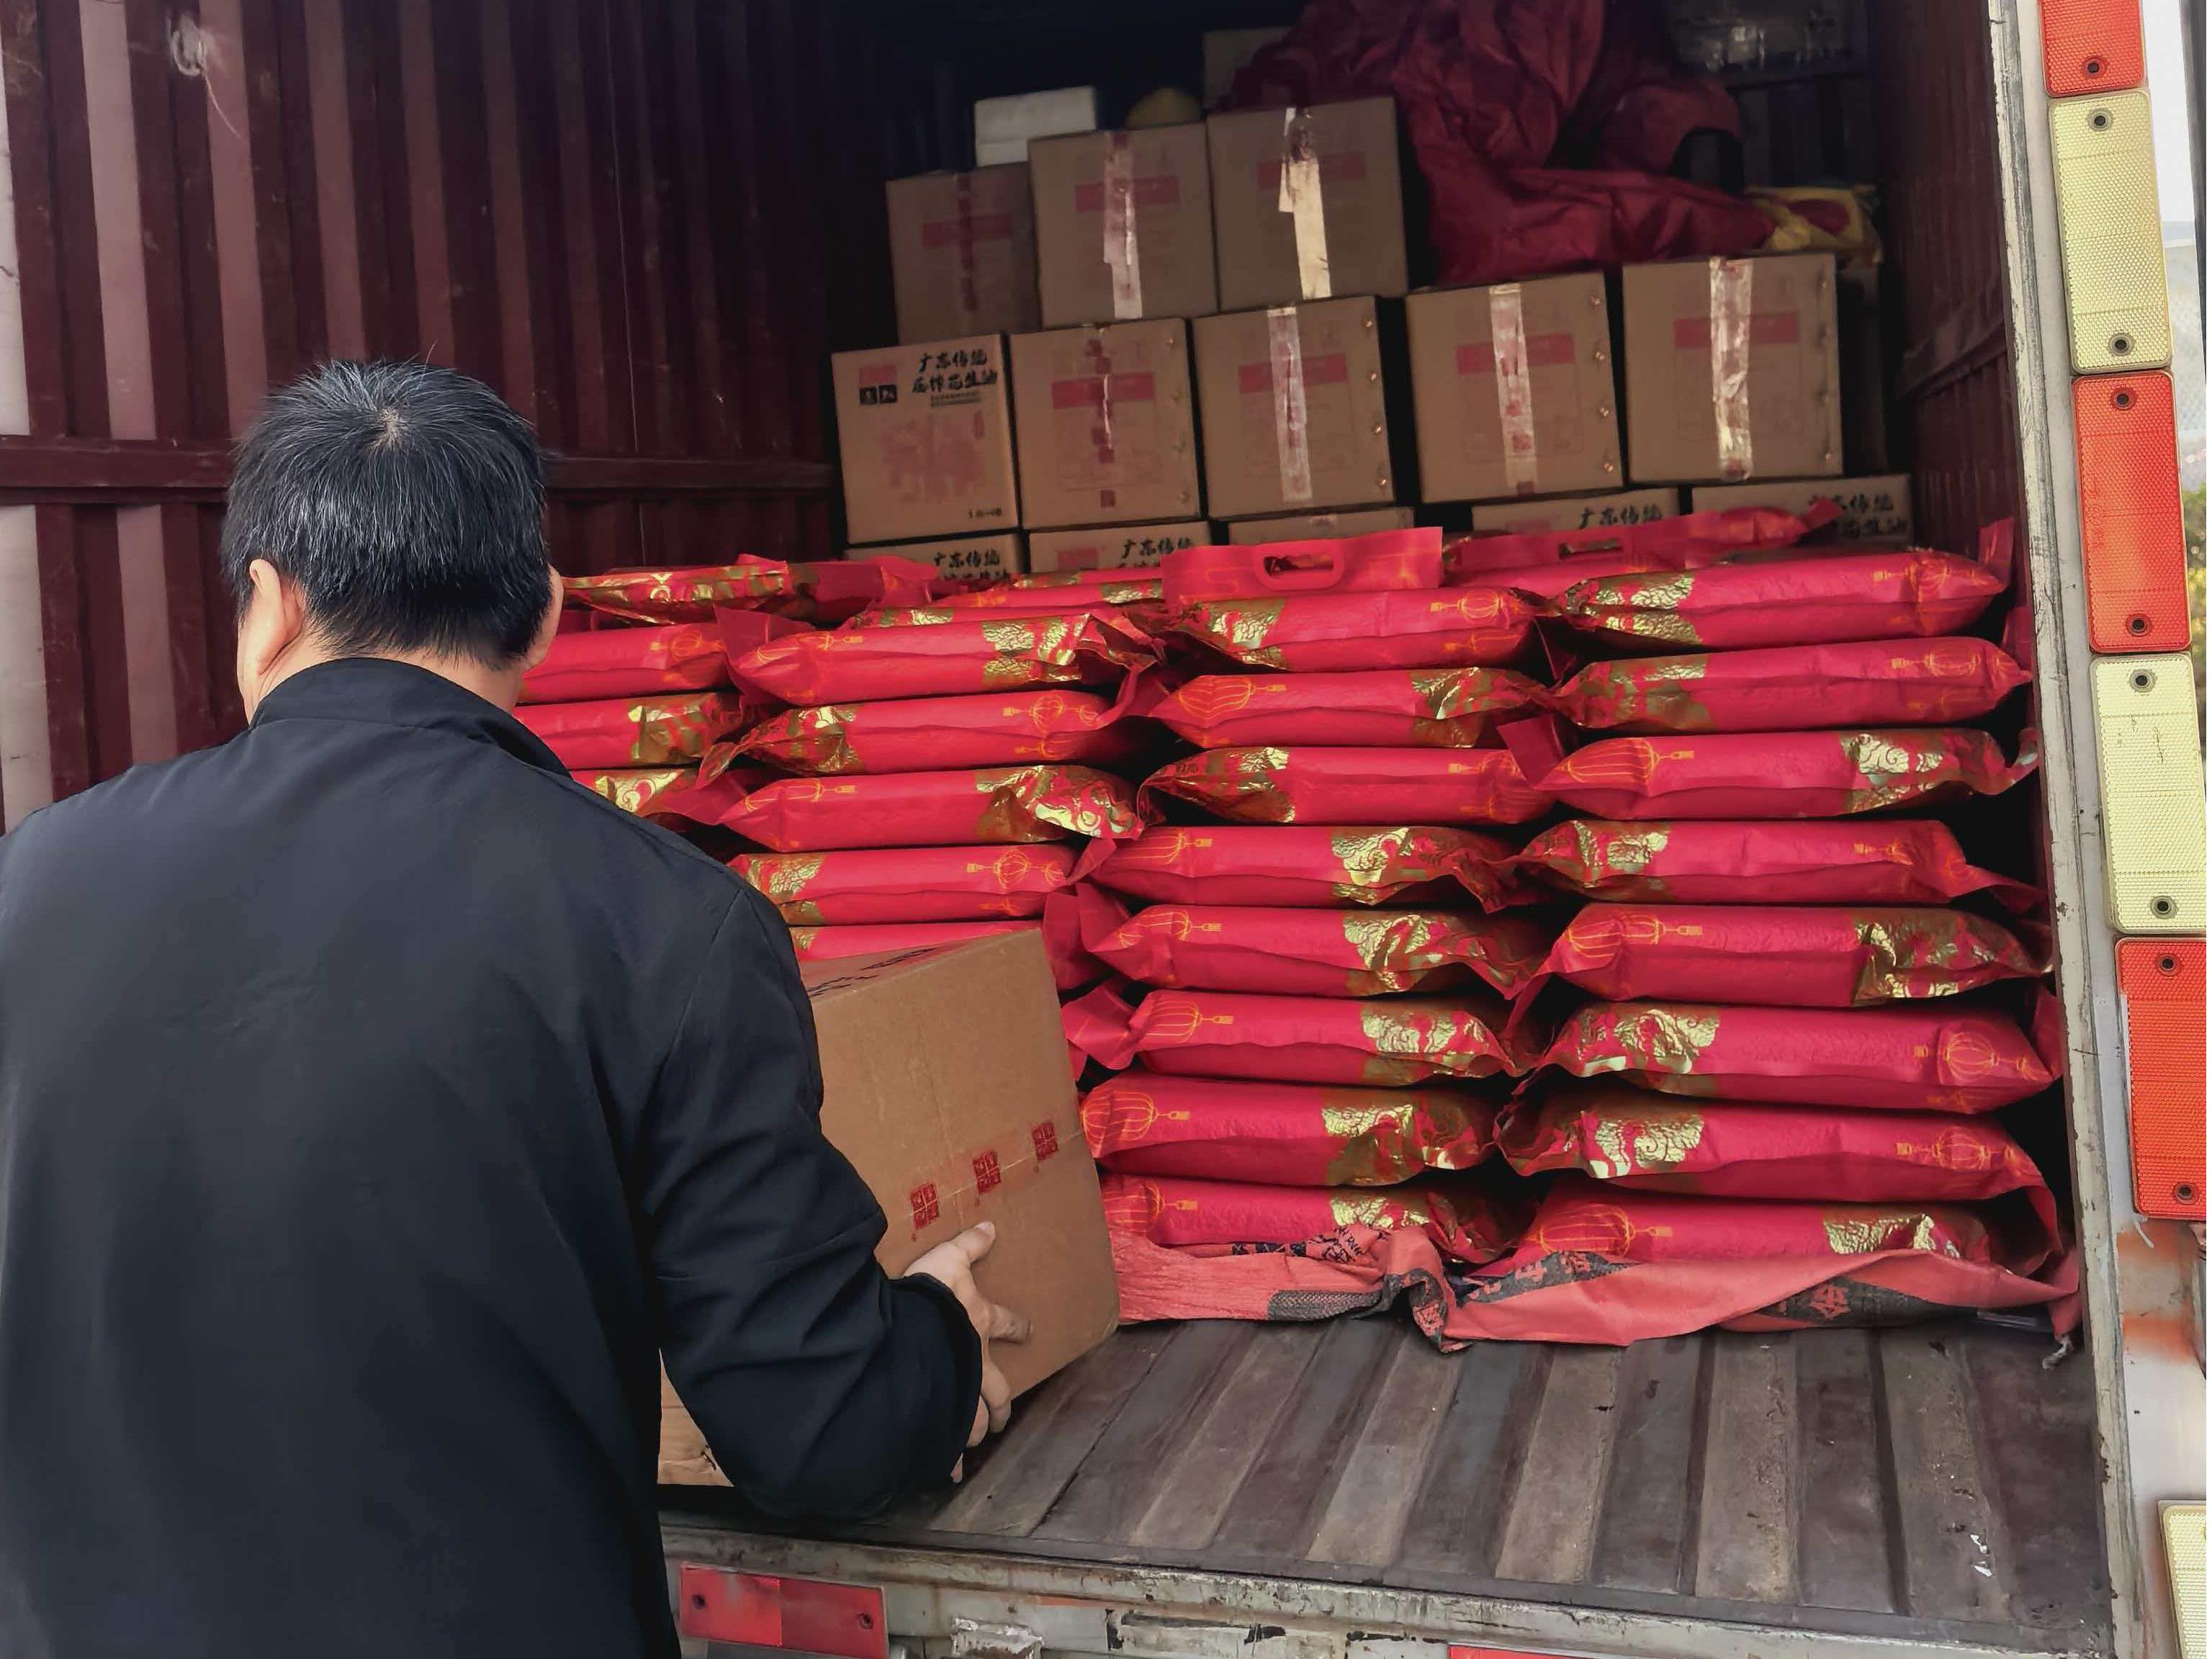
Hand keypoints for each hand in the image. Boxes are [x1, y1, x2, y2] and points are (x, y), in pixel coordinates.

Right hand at [905, 1221, 1028, 1476]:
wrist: (912, 1338)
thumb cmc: (930, 1298)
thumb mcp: (948, 1260)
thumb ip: (968, 1245)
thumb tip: (990, 1226)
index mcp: (981, 1324)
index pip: (1008, 1324)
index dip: (1017, 1327)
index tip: (1027, 1332)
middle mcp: (977, 1365)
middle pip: (998, 1389)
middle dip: (1003, 1402)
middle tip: (1004, 1413)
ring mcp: (960, 1396)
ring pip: (975, 1421)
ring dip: (978, 1431)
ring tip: (978, 1441)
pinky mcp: (939, 1418)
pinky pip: (944, 1445)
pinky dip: (946, 1460)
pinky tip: (947, 1474)